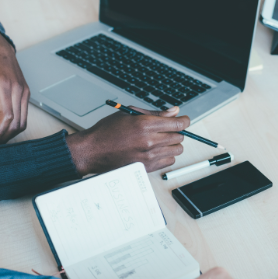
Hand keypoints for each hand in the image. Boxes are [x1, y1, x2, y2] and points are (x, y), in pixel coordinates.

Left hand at [0, 27, 29, 144]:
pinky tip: (5, 129)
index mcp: (5, 85)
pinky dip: (16, 125)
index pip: (6, 116)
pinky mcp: (26, 92)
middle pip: (17, 122)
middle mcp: (19, 89)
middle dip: (5, 137)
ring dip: (12, 133)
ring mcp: (25, 91)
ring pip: (23, 120)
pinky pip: (25, 114)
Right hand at [65, 105, 188, 174]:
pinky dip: (167, 155)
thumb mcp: (130, 114)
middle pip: (179, 137)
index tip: (184, 120)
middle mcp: (149, 141)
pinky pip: (169, 161)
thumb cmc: (107, 131)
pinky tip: (157, 150)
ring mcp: (149, 156)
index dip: (184, 121)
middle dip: (176, 131)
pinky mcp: (147, 167)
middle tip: (167, 129)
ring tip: (161, 140)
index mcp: (144, 125)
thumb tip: (174, 111)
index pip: (177, 124)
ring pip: (177, 150)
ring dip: (172, 144)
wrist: (92, 151)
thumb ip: (155, 113)